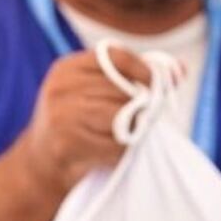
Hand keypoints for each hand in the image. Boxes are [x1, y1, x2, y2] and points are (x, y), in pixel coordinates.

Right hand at [14, 48, 161, 195]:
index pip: (114, 56)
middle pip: (121, 89)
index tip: (157, 83)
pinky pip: (113, 144)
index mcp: (68, 68)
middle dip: (140, 106)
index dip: (143, 68)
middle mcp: (61, 87)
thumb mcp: (97, 93)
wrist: (40, 164)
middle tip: (141, 120)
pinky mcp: (66, 143)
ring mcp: (61, 114)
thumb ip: (135, 79)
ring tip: (126, 136)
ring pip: (119, 116)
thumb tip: (181, 70)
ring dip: (132, 130)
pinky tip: (114, 153)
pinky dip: (121, 151)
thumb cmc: (79, 123)